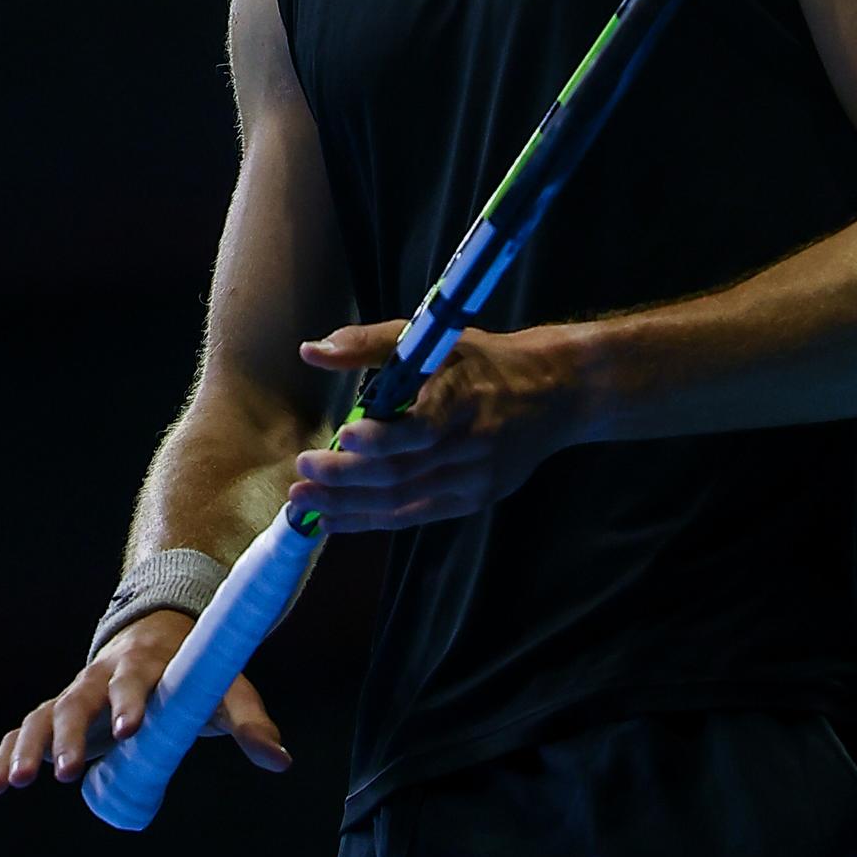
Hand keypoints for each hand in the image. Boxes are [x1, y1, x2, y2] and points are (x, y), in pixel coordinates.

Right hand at [0, 609, 291, 795]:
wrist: (159, 636)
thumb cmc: (193, 671)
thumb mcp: (225, 689)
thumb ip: (249, 721)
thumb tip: (281, 761)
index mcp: (144, 666)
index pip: (133, 681)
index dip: (130, 702)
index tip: (127, 729)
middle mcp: (101, 678)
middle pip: (77, 700)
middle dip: (70, 737)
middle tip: (65, 774)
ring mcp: (76, 693)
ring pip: (43, 716)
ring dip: (27, 749)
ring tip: (14, 785)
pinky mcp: (58, 711)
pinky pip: (25, 730)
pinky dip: (6, 755)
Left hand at [290, 319, 583, 532]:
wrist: (555, 393)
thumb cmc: (482, 360)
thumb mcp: (434, 337)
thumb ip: (369, 344)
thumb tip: (309, 352)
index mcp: (465, 396)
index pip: (421, 428)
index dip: (380, 438)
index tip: (342, 436)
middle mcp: (472, 442)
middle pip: (402, 471)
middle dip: (345, 478)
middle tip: (301, 473)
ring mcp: (475, 477)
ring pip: (403, 501)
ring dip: (349, 505)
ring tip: (305, 502)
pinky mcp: (475, 499)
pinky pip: (416, 516)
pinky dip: (372, 520)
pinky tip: (337, 518)